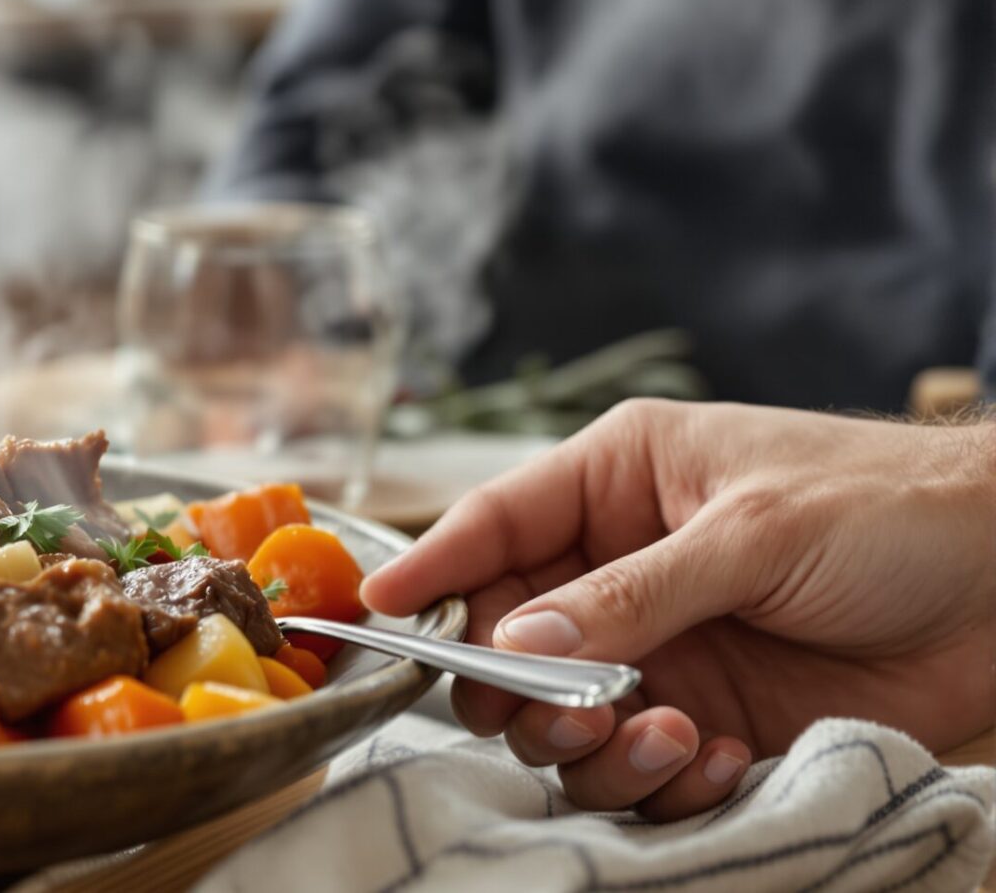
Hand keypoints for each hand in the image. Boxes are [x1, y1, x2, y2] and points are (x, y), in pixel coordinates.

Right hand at [363, 401, 995, 819]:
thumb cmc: (891, 509)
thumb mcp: (752, 533)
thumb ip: (632, 592)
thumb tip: (519, 642)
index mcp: (617, 480)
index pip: (491, 523)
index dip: (428, 571)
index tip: (371, 617)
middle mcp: (622, 566)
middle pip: (506, 638)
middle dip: (519, 686)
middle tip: (559, 711)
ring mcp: (664, 647)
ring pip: (564, 718)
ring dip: (596, 746)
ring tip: (668, 738)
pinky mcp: (713, 719)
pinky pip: (641, 771)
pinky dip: (666, 783)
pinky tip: (719, 762)